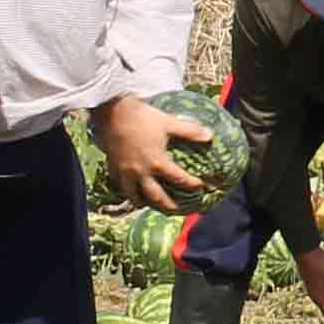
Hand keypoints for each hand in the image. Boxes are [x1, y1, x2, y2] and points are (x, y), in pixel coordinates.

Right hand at [95, 95, 202, 213]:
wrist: (113, 113)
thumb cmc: (142, 118)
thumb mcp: (168, 123)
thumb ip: (190, 131)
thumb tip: (210, 136)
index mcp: (157, 162)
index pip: (179, 179)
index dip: (192, 184)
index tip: (201, 186)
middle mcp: (141, 172)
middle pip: (156, 196)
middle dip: (167, 206)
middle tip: (175, 211)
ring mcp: (126, 172)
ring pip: (134, 195)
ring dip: (143, 202)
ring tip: (149, 205)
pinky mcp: (114, 168)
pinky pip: (120, 185)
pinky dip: (127, 191)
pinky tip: (130, 190)